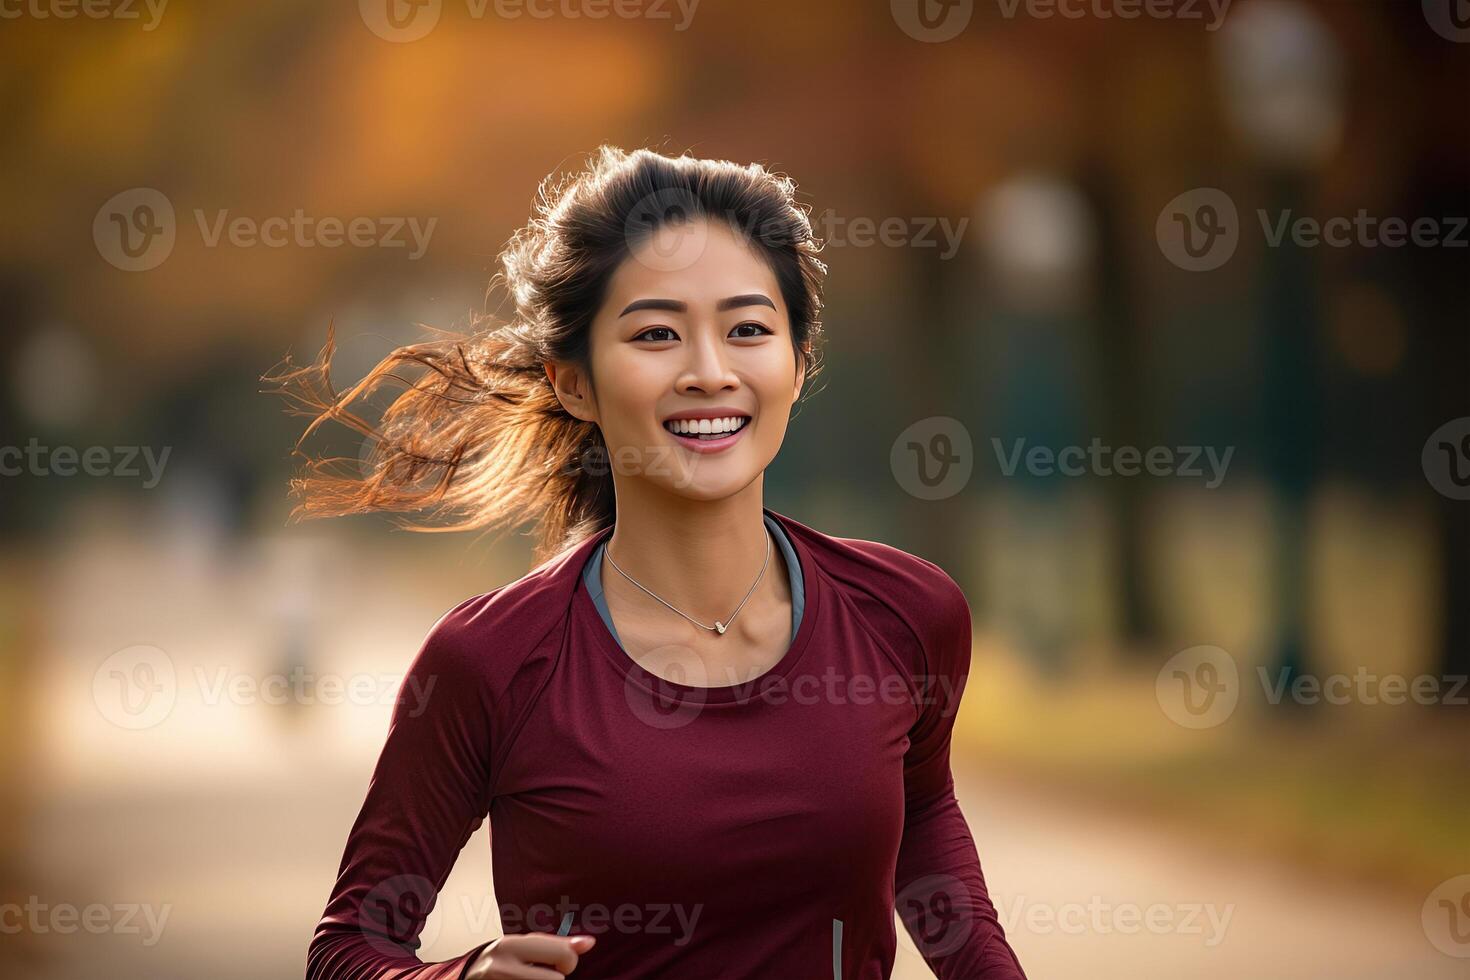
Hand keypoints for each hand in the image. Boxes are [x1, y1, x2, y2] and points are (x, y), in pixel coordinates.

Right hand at [465, 933, 595, 977]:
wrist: (469, 978)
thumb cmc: (505, 960)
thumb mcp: (526, 946)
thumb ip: (557, 944)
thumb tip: (590, 942)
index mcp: (511, 946)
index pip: (562, 954)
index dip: (567, 961)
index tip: (556, 962)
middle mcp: (502, 968)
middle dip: (556, 978)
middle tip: (541, 974)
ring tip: (530, 979)